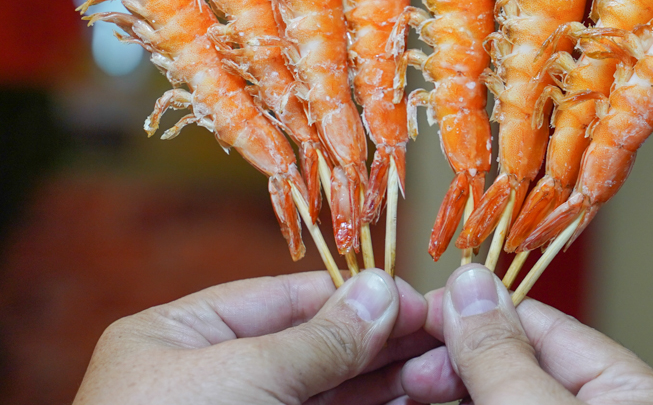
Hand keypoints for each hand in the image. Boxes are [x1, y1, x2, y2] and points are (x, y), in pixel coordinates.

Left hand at [73, 269, 435, 404]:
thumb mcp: (243, 379)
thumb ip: (318, 338)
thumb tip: (382, 289)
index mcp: (179, 339)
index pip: (281, 298)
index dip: (351, 295)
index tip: (413, 297)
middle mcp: (211, 379)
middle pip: (311, 344)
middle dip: (378, 338)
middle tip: (443, 331)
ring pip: (327, 391)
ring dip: (384, 378)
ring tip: (441, 365)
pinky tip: (410, 398)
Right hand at [402, 263, 652, 404]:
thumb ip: (506, 359)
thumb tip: (468, 283)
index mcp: (629, 391)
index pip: (541, 326)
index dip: (473, 314)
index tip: (418, 313)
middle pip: (516, 368)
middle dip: (454, 361)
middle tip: (402, 368)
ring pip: (501, 402)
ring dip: (450, 393)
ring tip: (404, 389)